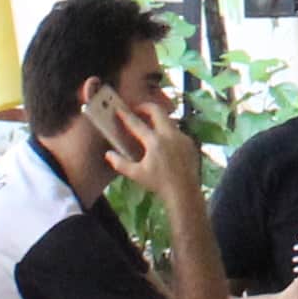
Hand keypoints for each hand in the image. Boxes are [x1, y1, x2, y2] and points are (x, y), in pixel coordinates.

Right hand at [80, 82, 200, 199]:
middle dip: (145, 107)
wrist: (184, 191)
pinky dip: (167, 131)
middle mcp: (169, 135)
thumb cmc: (159, 183)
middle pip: (157, 111)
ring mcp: (182, 137)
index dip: (126, 115)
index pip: (137, 124)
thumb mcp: (136, 174)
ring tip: (149, 125)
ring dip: (158, 119)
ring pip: (168, 120)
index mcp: (154, 142)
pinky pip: (176, 131)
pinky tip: (163, 142)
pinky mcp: (189, 142)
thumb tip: (108, 154)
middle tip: (137, 110)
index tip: (119, 108)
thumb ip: (120, 163)